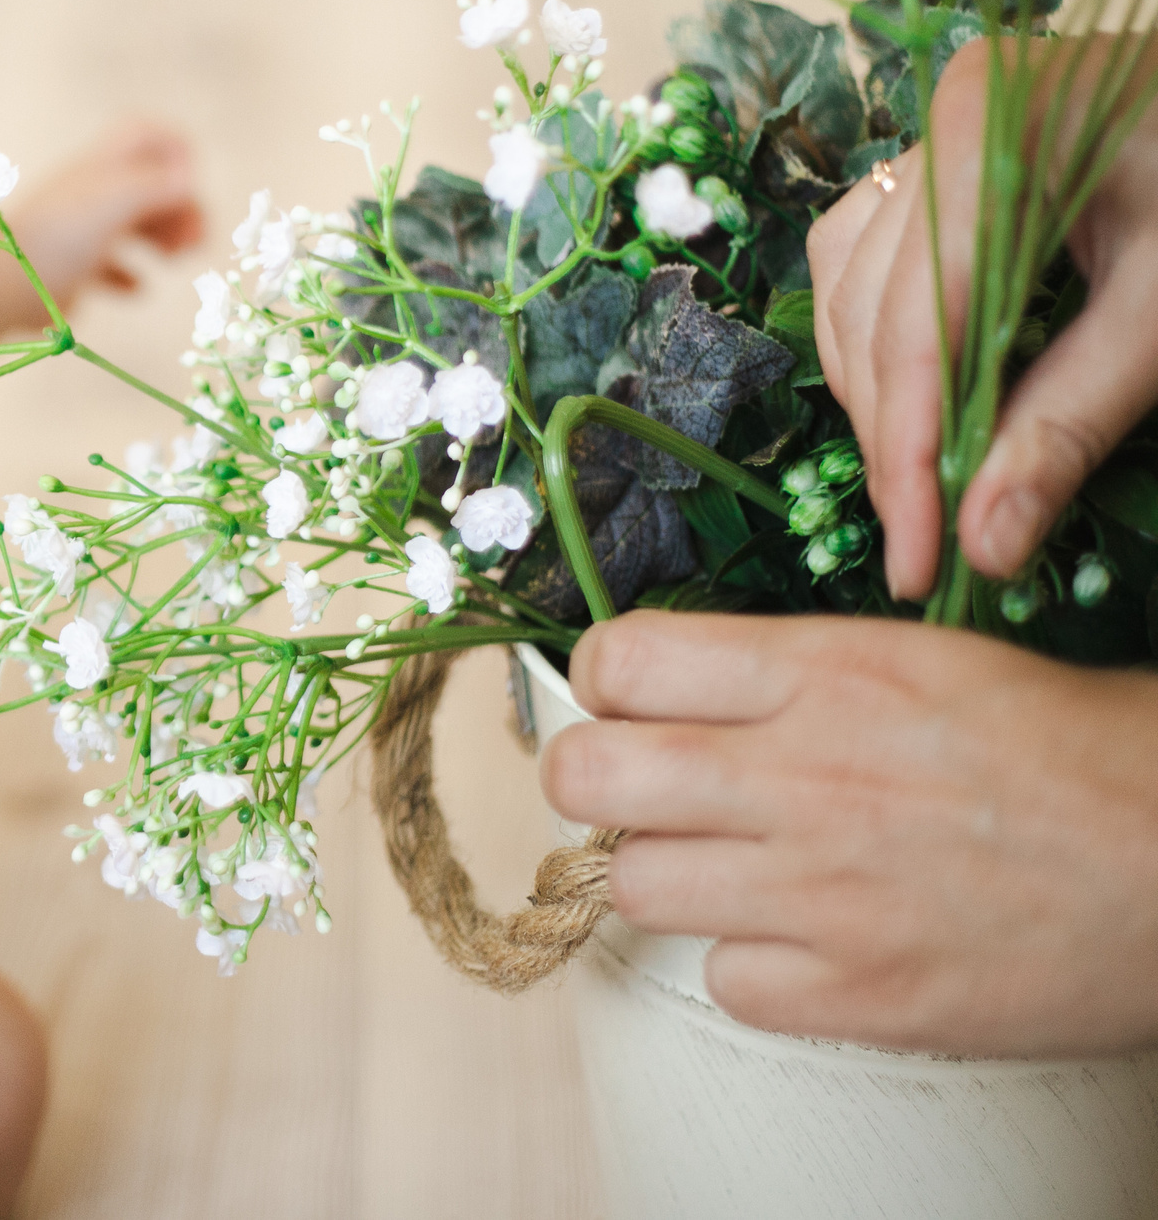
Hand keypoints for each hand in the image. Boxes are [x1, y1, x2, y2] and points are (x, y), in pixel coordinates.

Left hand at [0, 120, 204, 341]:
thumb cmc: (56, 239)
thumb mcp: (114, 201)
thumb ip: (154, 186)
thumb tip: (187, 182)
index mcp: (100, 169)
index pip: (144, 134)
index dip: (175, 150)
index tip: (188, 186)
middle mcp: (87, 194)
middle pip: (147, 184)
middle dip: (179, 206)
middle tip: (193, 242)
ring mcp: (76, 231)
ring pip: (131, 223)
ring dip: (162, 237)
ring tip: (173, 260)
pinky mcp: (66, 270)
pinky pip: (105, 267)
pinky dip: (128, 275)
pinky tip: (136, 290)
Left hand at [541, 609, 1157, 1056]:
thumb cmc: (1065, 753)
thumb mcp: (915, 659)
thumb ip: (781, 674)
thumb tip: (666, 691)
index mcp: (823, 674)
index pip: (619, 660)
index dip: (607, 685)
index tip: (631, 703)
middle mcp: (804, 776)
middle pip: (587, 775)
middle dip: (595, 781)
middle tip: (643, 792)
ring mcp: (824, 892)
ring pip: (633, 884)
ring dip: (670, 877)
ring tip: (735, 868)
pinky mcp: (859, 993)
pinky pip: (724, 981)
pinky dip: (753, 968)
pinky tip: (807, 940)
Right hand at [809, 35, 1157, 596]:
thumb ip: (1075, 420)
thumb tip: (984, 546)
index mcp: (990, 136)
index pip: (916, 326)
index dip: (908, 456)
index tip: (917, 563)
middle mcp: (937, 123)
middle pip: (871, 317)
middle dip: (896, 443)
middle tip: (930, 548)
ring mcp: (931, 137)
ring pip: (848, 296)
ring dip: (881, 400)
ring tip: (930, 486)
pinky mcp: (939, 163)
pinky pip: (865, 264)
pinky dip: (884, 345)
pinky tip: (926, 400)